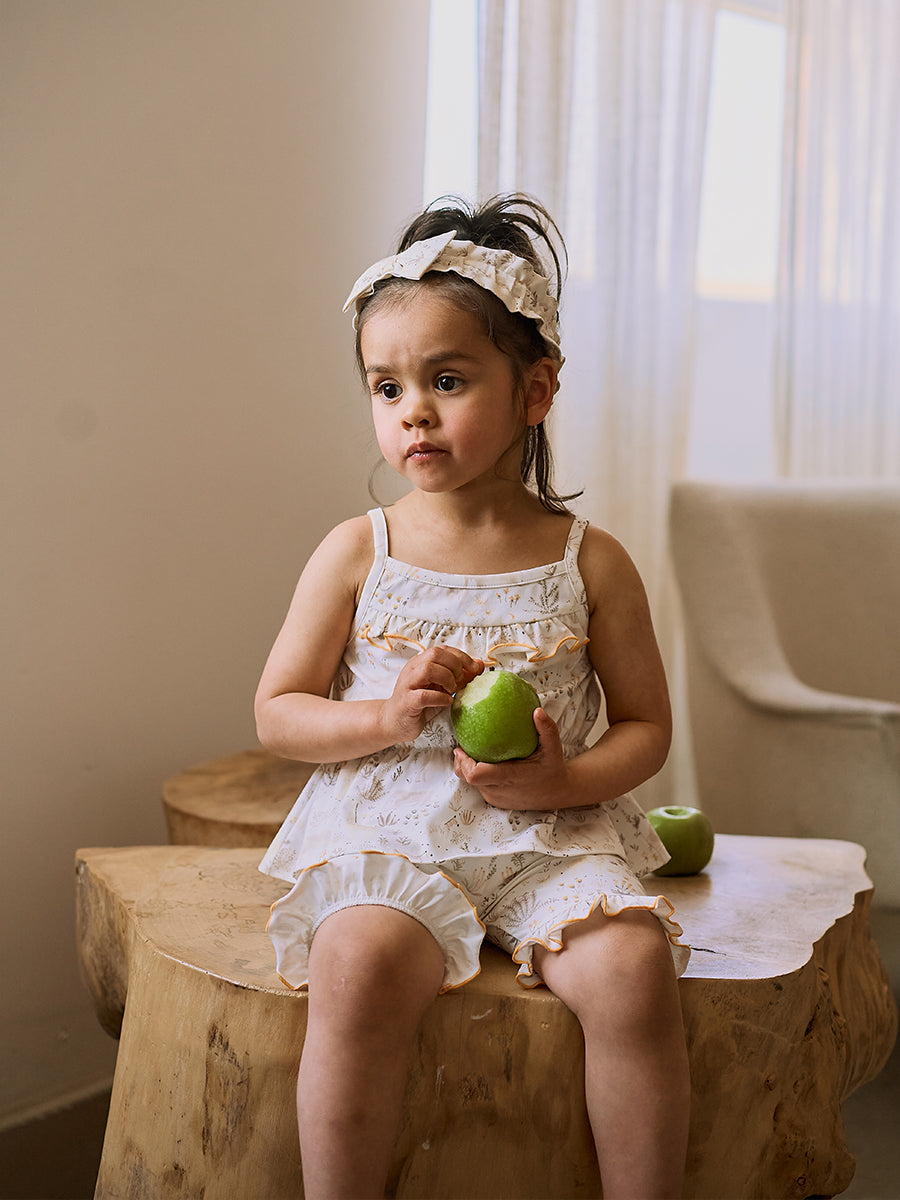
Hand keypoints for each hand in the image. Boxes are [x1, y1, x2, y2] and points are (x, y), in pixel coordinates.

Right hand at [382, 647, 482, 744]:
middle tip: (459, 680)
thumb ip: (459, 676)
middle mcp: (413, 669)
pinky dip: (440, 697)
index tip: (474, 668)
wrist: (394, 722)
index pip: (442, 649)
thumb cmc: (419, 704)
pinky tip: (446, 702)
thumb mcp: (441, 687)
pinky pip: (424, 695)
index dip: (461, 656)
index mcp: (420, 662)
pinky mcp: (407, 701)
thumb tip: (479, 665)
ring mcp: (408, 684)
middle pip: (435, 654)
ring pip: (428, 669)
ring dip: (446, 678)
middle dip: (454, 665)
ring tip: (452, 690)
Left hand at [453, 708, 571, 809]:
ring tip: (471, 750)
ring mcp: (496, 798)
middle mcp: (499, 790)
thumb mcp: (553, 747)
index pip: (475, 775)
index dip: (463, 762)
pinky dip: (478, 775)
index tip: (460, 747)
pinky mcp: (496, 802)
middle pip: (467, 778)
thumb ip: (546, 729)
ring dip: (468, 768)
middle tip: (463, 744)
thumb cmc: (553, 768)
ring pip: (471, 784)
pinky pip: (480, 787)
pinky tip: (483, 760)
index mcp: (508, 777)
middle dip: (461, 762)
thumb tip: (537, 711)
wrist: (558, 792)